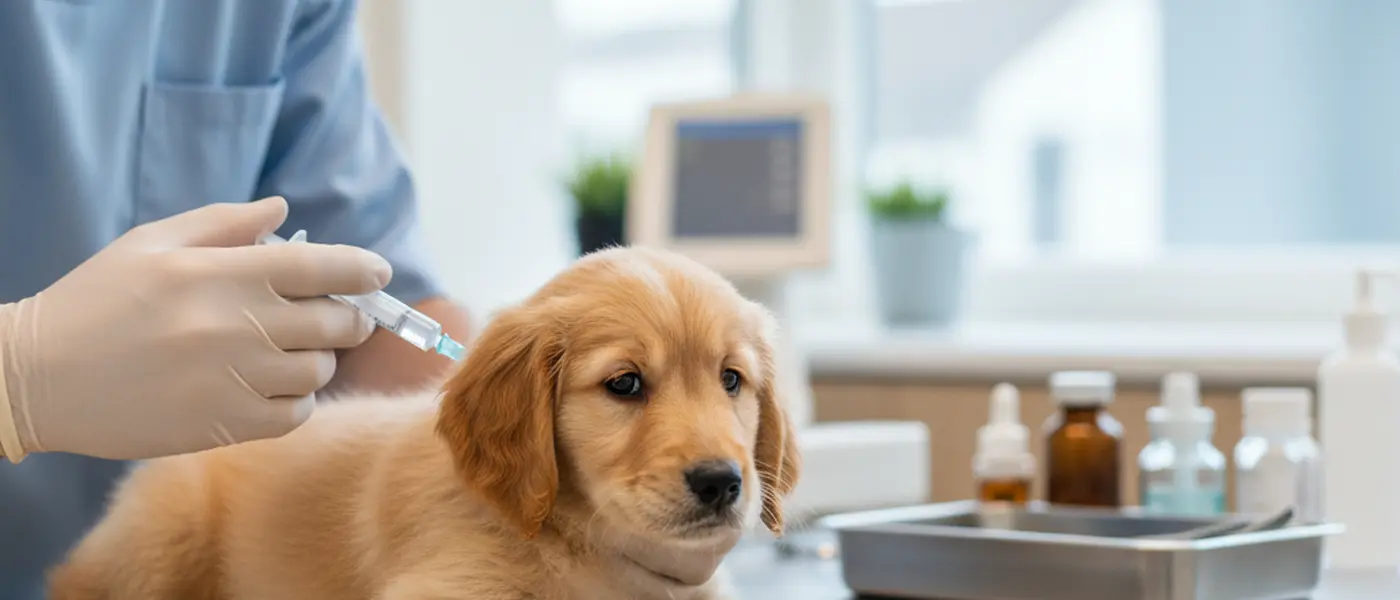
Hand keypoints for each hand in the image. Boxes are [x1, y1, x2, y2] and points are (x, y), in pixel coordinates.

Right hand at [0, 197, 389, 460]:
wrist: (38, 377)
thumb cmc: (95, 301)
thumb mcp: (152, 243)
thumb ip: (224, 224)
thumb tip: (282, 212)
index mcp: (223, 273)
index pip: (324, 267)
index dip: (363, 270)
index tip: (378, 274)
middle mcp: (237, 324)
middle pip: (337, 322)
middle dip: (345, 316)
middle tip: (334, 317)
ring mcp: (234, 377)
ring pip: (320, 369)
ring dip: (315, 360)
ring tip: (283, 353)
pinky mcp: (224, 424)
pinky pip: (297, 413)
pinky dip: (295, 402)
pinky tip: (268, 389)